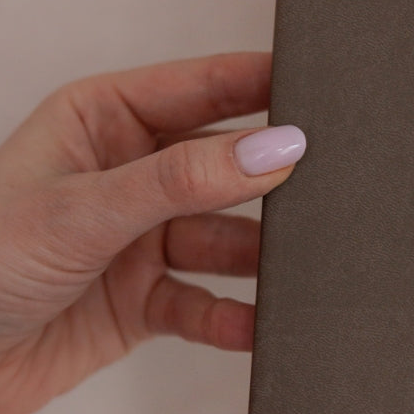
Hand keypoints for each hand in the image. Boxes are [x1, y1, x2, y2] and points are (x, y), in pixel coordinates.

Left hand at [0, 52, 305, 413]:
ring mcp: (140, 238)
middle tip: (332, 188)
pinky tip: (258, 328)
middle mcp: (130, 174)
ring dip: (261, 257)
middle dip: (274, 181)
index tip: (326, 91)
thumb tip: (275, 149)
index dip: (266, 85)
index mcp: (104, 120)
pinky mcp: (144, 300)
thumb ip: (182, 181)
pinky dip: (234, 319)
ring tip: (303, 269)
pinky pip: (206, 304)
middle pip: (227, 166)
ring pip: (226, 239)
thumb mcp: (81, 210)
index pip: (204, 88)